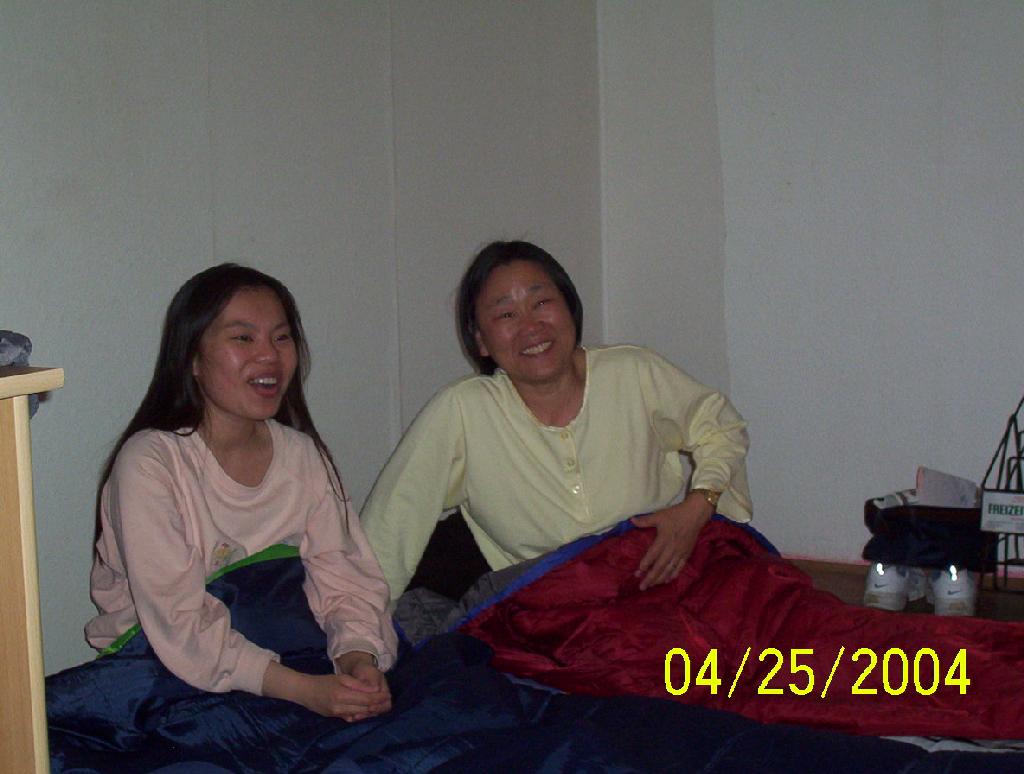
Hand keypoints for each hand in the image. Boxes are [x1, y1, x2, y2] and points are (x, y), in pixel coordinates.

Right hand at [262, 656, 391, 721]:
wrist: (305, 692)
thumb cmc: (323, 681)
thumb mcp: (341, 678)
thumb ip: (357, 684)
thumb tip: (374, 688)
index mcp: (342, 695)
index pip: (365, 699)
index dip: (378, 698)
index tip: (388, 694)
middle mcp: (340, 707)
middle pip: (364, 709)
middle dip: (378, 706)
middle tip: (388, 701)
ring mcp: (337, 715)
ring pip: (360, 715)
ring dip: (372, 712)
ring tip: (382, 706)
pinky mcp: (335, 718)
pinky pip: (352, 718)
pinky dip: (362, 715)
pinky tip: (369, 711)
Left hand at [630, 493, 712, 590]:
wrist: (695, 515)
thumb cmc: (676, 514)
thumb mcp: (659, 515)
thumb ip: (645, 520)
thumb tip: (631, 520)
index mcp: (663, 540)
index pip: (652, 556)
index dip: (645, 565)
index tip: (637, 573)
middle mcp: (671, 549)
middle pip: (660, 567)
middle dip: (650, 578)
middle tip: (642, 587)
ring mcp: (680, 553)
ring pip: (669, 570)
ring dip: (660, 579)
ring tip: (651, 585)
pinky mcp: (687, 554)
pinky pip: (679, 568)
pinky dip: (672, 575)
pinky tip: (667, 580)